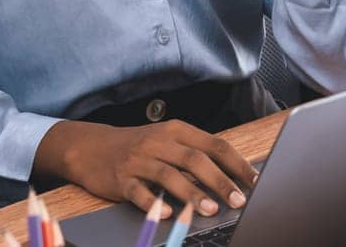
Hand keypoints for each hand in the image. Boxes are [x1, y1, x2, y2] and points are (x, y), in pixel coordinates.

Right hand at [35, 119, 256, 217]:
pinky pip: (138, 191)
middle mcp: (159, 142)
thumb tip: (231, 174)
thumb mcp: (168, 140)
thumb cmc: (138, 145)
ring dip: (192, 194)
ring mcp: (139, 160)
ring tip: (209, 210)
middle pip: (196, 160)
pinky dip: (154, 202)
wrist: (91, 146)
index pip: (215, 145)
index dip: (236, 163)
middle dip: (220, 181)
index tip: (254, 181)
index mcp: (177, 131)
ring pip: (170, 175)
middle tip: (238, 200)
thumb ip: (195, 153)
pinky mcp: (120, 179)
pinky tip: (168, 213)